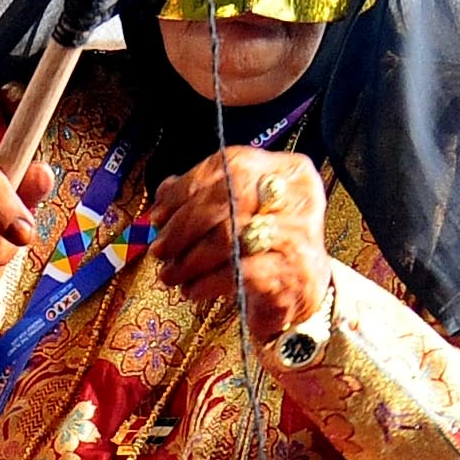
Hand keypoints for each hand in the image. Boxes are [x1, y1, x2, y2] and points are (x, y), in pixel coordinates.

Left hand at [151, 146, 329, 345]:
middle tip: (159, 249)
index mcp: (287, 170)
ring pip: (229, 238)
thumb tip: (163, 193)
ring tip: (170, 275)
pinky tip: (192, 289)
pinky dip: (207, 282)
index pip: (230, 166)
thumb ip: (206, 195)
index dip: (186, 189)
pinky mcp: (293, 273)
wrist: (303, 293)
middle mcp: (297, 196)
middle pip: (228, 199)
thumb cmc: (265, 247)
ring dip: (189, 259)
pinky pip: (237, 272)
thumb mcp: (241, 213)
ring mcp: (298, 234)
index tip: (157, 215)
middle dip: (183, 227)